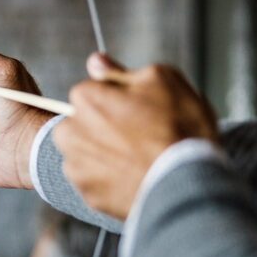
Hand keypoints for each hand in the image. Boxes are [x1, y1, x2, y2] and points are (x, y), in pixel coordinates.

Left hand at [55, 53, 218, 218]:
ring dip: (106, 155)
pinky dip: (111, 180)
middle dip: (104, 127)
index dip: (118, 100)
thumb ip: (120, 71)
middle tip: (140, 137)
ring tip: (140, 160)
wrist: (188, 184)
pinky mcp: (87, 195)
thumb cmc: (179, 126)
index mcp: (84, 99)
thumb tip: (94, 61)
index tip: (140, 110)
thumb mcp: (162, 80)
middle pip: (84, 123)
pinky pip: (96, 182)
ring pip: (88, 154)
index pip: (93, 92)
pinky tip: (136, 178)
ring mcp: (75, 167)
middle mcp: (68, 132)